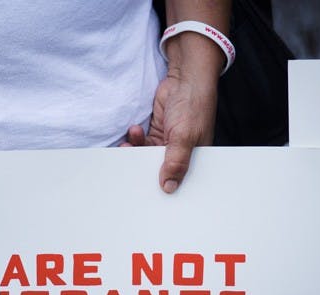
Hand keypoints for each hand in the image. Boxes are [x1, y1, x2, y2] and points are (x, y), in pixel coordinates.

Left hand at [123, 72, 216, 193]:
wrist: (184, 78)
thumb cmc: (193, 106)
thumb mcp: (184, 137)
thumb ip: (175, 162)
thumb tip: (168, 188)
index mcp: (193, 158)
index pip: (177, 178)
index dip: (161, 185)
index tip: (142, 192)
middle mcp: (180, 153)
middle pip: (158, 169)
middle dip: (142, 168)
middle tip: (126, 169)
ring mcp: (166, 142)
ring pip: (146, 156)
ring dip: (135, 151)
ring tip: (127, 145)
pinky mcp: (156, 132)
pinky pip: (141, 142)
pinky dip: (135, 139)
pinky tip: (134, 130)